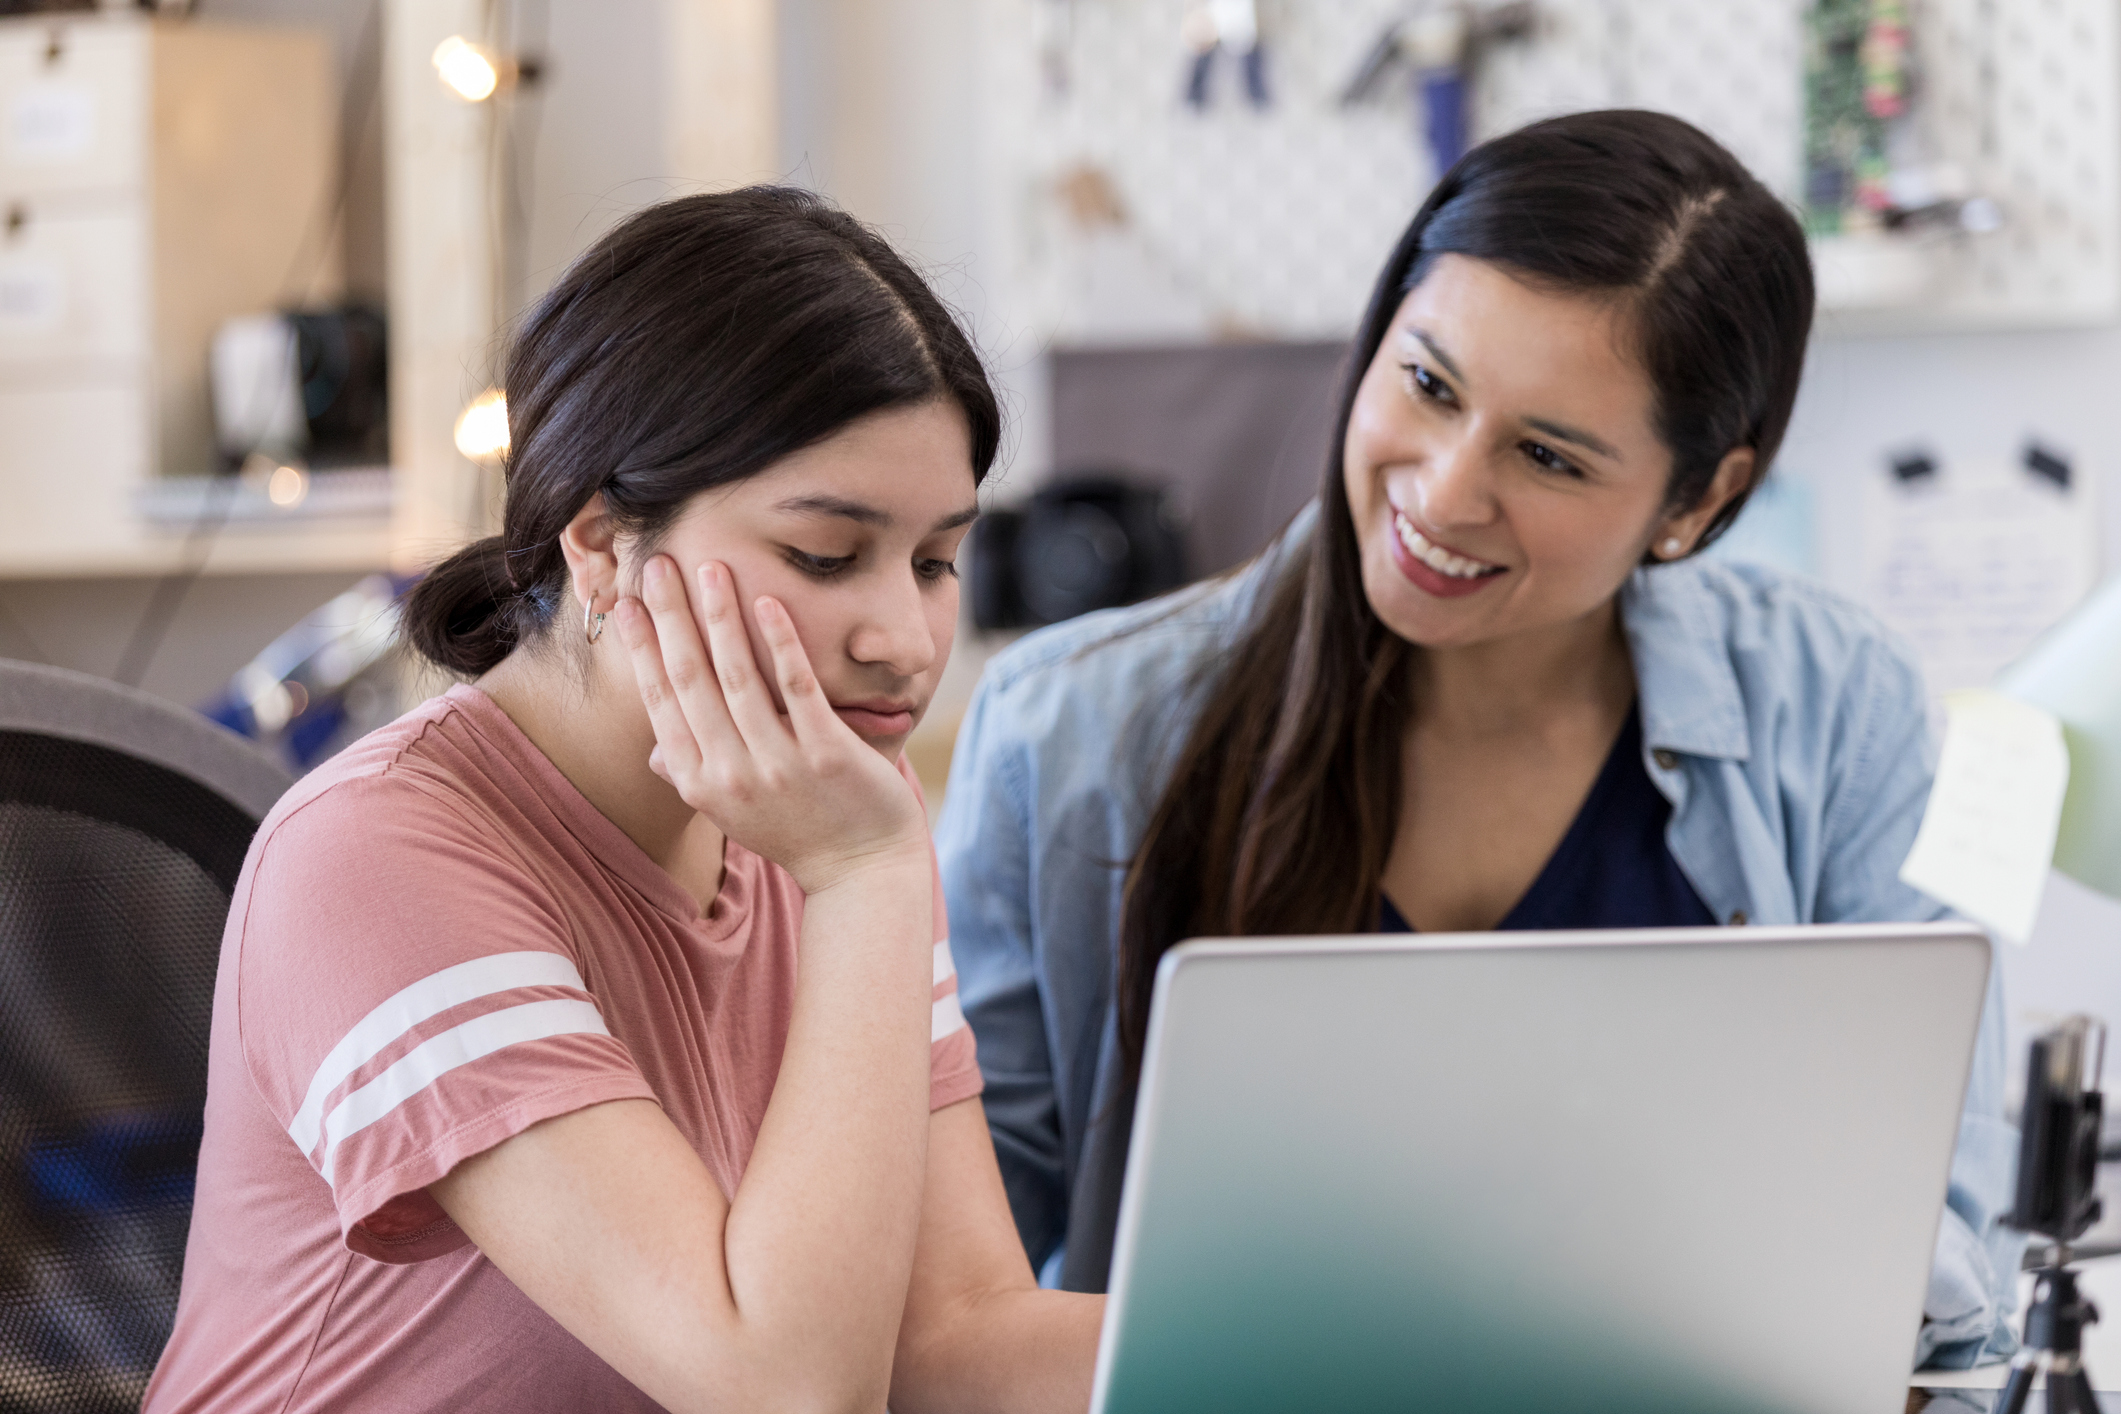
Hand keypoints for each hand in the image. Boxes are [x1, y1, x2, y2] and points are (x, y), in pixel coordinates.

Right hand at [618, 556, 928, 894]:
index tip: (627, 603)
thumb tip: (655, 753)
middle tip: (660, 562)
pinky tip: (770, 602)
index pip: (661, 703)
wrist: (862, 872)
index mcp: (700, 782)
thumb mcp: (734, 813)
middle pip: (690, 679)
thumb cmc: (797, 832)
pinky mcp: (826, 754)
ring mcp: (778, 764)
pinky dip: (781, 643)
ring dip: (720, 616)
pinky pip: (798, 688)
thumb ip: (695, 776)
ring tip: (710, 567)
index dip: (642, 650)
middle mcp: (730, 774)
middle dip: (671, 616)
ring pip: (738, 677)